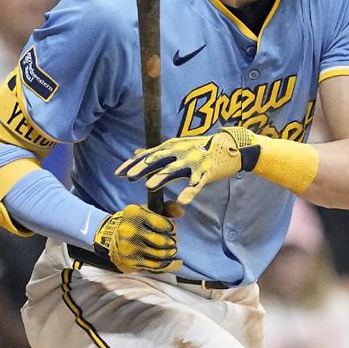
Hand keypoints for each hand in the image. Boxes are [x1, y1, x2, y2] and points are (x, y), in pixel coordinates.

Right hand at [93, 204, 182, 272]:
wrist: (113, 238)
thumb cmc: (136, 222)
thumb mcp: (148, 210)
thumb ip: (167, 209)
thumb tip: (181, 212)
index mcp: (134, 214)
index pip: (162, 223)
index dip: (172, 228)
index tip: (172, 229)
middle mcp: (129, 230)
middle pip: (162, 241)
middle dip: (172, 241)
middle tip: (172, 241)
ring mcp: (129, 247)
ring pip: (160, 254)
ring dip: (170, 253)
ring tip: (171, 250)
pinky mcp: (131, 261)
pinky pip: (155, 266)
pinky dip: (168, 264)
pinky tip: (174, 262)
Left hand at [115, 127, 259, 204]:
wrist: (230, 146)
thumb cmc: (200, 148)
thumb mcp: (176, 146)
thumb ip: (156, 152)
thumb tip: (135, 153)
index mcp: (171, 147)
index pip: (148, 155)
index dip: (133, 164)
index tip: (118, 173)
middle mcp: (180, 151)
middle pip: (158, 160)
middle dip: (142, 168)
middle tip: (129, 177)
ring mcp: (193, 160)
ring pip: (175, 169)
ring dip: (162, 176)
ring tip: (149, 186)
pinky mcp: (206, 171)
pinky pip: (196, 183)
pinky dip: (189, 192)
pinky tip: (182, 201)